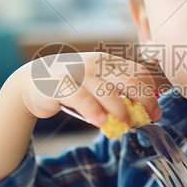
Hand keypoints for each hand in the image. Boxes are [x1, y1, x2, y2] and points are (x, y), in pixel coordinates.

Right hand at [17, 51, 160, 125]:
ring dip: (121, 111)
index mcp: (107, 61)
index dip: (151, 93)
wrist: (32, 82)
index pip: (139, 72)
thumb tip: (143, 112)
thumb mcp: (95, 83)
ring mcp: (78, 72)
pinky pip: (81, 98)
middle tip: (146, 120)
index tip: (154, 112)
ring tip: (125, 125)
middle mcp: (95, 63)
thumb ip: (116, 92)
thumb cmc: (70, 86)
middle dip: (144, 102)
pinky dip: (93, 111)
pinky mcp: (60, 84)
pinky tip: (100, 122)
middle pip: (130, 80)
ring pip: (108, 91)